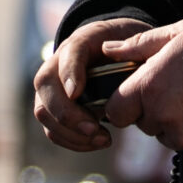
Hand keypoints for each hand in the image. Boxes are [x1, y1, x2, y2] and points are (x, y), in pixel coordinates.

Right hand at [32, 17, 151, 151]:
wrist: (120, 59)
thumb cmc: (130, 51)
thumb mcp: (138, 43)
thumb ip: (136, 47)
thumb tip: (122, 55)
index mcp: (84, 40)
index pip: (70, 51)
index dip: (69, 72)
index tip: (76, 93)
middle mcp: (60, 61)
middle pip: (46, 84)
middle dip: (66, 112)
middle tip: (94, 129)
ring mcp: (53, 87)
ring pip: (43, 111)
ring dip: (70, 132)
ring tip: (103, 139)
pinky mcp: (55, 110)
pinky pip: (53, 130)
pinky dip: (73, 141)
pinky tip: (98, 142)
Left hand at [100, 19, 182, 161]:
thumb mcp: (179, 33)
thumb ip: (139, 45)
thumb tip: (108, 49)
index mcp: (150, 88)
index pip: (116, 112)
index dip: (125, 103)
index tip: (140, 93)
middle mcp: (165, 118)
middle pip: (146, 125)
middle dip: (156, 110)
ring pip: (171, 138)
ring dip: (180, 124)